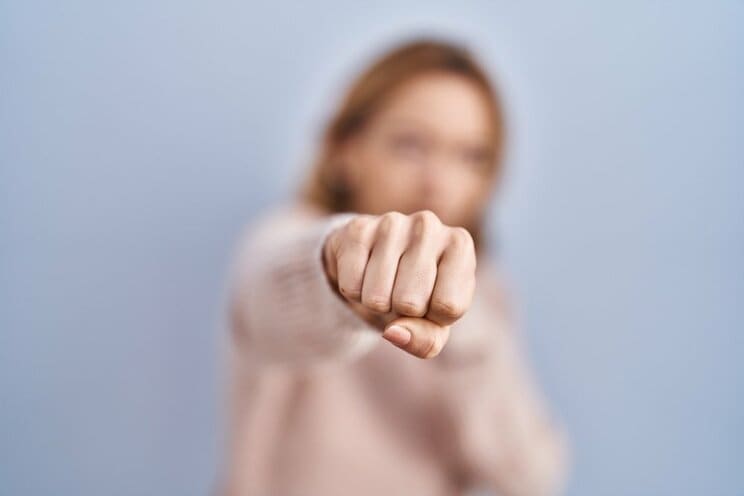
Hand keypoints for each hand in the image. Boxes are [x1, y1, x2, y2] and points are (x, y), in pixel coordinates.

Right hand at [322, 210, 476, 358]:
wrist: (376, 259)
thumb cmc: (418, 294)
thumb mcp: (434, 324)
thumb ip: (425, 340)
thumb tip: (394, 332)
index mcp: (460, 244)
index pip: (448, 308)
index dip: (433, 318)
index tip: (431, 302)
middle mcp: (428, 225)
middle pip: (411, 304)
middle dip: (402, 312)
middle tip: (402, 293)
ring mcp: (391, 223)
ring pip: (378, 298)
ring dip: (376, 305)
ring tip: (384, 285)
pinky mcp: (358, 228)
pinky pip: (351, 286)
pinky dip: (354, 294)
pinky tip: (364, 274)